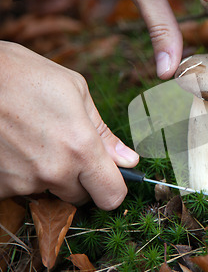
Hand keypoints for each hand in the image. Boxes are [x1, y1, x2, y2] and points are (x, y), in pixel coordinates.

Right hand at [0, 41, 138, 209]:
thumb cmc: (24, 75)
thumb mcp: (75, 91)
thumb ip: (104, 133)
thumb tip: (129, 160)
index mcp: (81, 148)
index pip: (112, 196)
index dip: (114, 189)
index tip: (109, 178)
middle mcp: (54, 171)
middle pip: (81, 196)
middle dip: (80, 178)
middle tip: (65, 148)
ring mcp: (22, 181)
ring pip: (49, 191)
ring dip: (48, 174)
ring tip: (34, 139)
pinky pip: (19, 189)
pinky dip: (20, 174)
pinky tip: (14, 147)